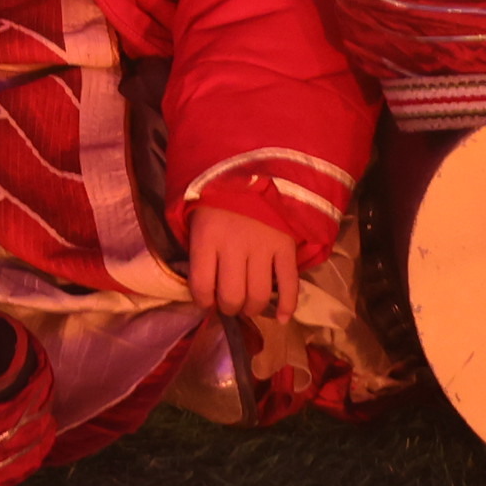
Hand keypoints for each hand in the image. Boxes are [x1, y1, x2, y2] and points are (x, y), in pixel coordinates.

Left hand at [183, 197, 301, 316]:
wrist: (250, 167)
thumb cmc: (217, 198)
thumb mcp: (196, 218)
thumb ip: (198, 249)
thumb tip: (203, 288)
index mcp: (207, 236)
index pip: (202, 286)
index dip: (203, 302)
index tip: (206, 302)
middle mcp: (234, 245)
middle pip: (232, 296)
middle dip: (229, 308)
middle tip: (229, 305)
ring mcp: (263, 247)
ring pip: (259, 295)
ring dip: (252, 309)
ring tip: (248, 306)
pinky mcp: (286, 247)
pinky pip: (290, 284)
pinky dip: (287, 306)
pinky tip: (281, 318)